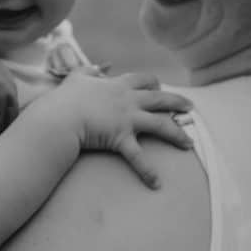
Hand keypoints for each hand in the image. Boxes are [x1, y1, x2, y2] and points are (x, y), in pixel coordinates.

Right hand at [54, 71, 192, 188]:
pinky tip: (157, 183)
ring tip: (189, 143)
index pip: (143, 79)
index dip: (154, 83)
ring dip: (177, 134)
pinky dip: (147, 171)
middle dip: (177, 102)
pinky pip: (138, 157)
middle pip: (160, 98)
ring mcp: (127, 119)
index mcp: (118, 85)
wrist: (59, 116)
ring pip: (160, 124)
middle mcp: (128, 100)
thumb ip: (89, 70)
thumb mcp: (77, 77)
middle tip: (190, 107)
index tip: (160, 87)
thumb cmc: (66, 98)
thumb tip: (100, 66)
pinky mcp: (121, 138)